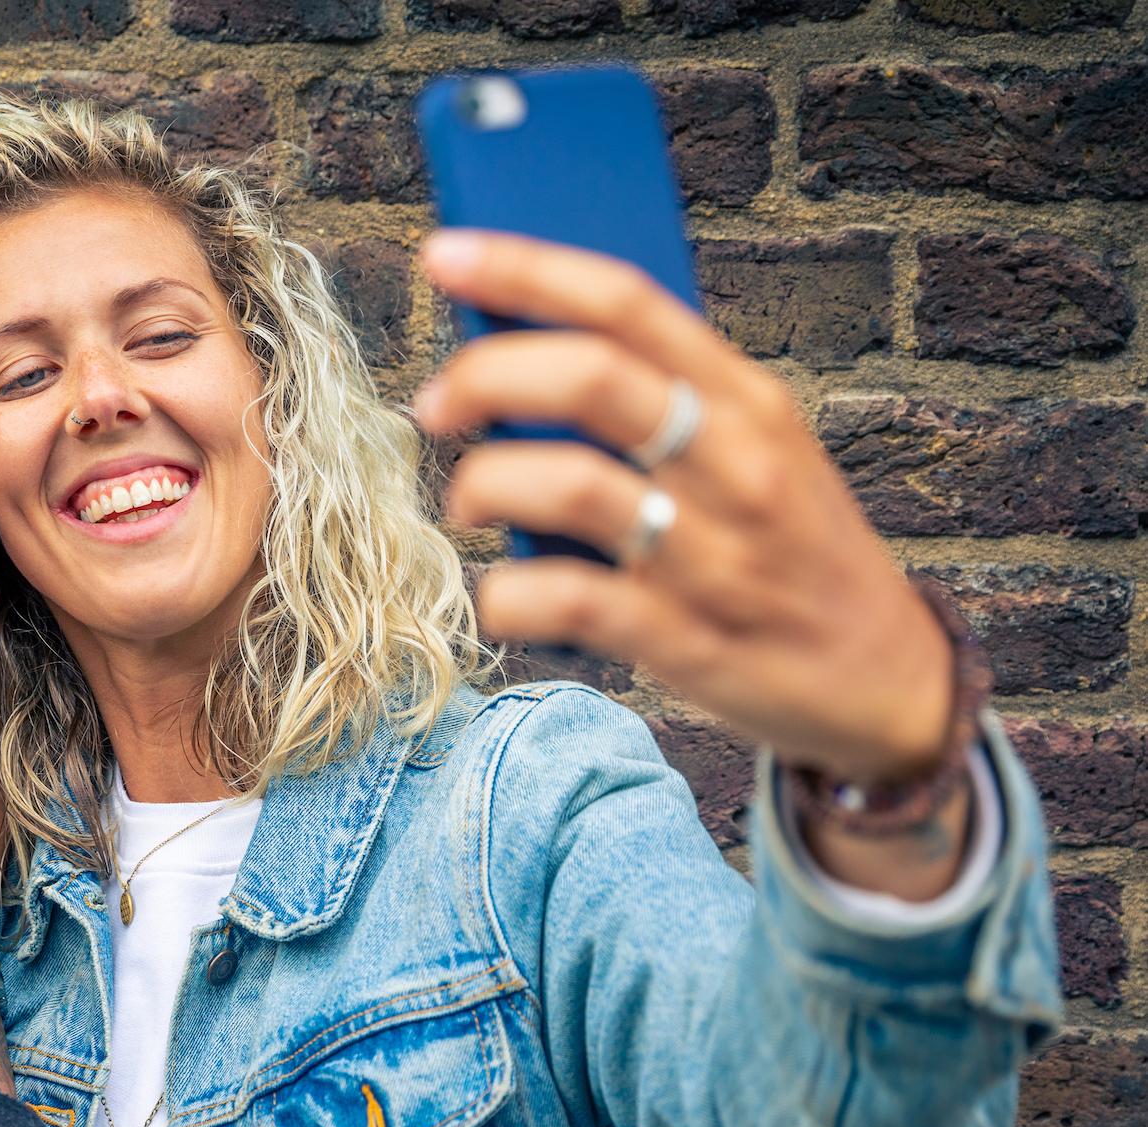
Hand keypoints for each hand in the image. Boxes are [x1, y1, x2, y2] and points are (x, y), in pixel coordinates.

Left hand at [416, 230, 954, 787]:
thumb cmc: (786, 545)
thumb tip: (517, 348)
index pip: (626, 303)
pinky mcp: (687, 641)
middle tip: (436, 405)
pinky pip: (571, 601)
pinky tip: (501, 595)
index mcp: (747, 400)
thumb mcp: (754, 448)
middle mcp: (736, 466)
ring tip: (464, 501)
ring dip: (485, 484)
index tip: (445, 255)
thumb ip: (658, 400)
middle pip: (591, 379)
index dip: (525, 268)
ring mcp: (714, 556)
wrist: (884, 676)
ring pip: (571, 487)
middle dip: (486, 377)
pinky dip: (511, 595)